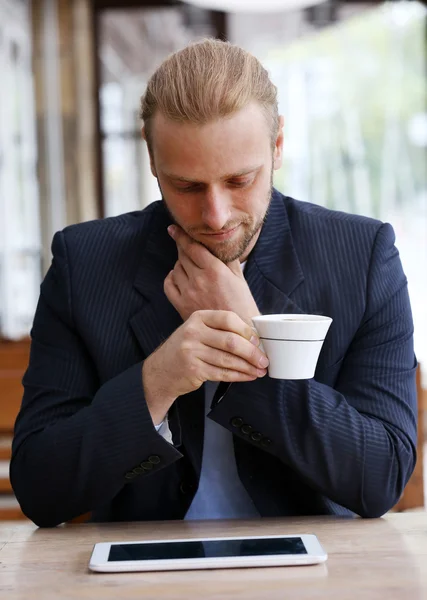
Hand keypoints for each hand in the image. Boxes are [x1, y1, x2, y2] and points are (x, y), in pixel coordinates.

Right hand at [142, 310, 268, 424]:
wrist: (162, 370)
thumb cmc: (186, 349)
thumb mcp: (198, 331)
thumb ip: (220, 330)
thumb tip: (254, 338)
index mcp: (198, 318)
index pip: (228, 318)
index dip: (246, 330)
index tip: (258, 340)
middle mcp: (193, 332)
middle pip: (231, 341)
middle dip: (252, 352)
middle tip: (263, 360)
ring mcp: (191, 351)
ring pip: (228, 359)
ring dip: (248, 367)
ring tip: (259, 370)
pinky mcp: (193, 369)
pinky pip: (222, 373)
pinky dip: (238, 376)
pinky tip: (247, 376)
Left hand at [164, 225, 259, 323]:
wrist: (236, 334)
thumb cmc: (242, 306)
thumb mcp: (239, 278)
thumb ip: (227, 260)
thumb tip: (219, 244)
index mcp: (215, 270)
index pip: (192, 246)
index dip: (181, 236)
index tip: (174, 229)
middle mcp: (199, 279)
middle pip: (182, 255)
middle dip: (183, 248)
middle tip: (185, 246)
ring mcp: (188, 293)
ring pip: (176, 268)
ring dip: (181, 264)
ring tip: (190, 266)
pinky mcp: (181, 305)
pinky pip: (168, 284)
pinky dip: (171, 277)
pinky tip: (179, 277)